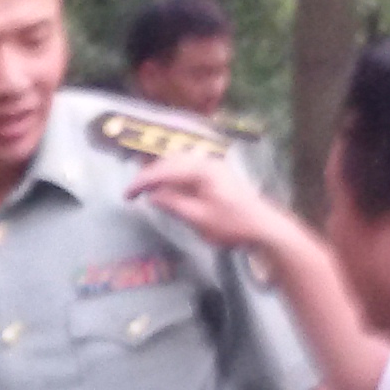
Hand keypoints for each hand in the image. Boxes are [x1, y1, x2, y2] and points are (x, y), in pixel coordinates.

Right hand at [127, 153, 293, 253]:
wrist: (264, 227)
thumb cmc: (232, 225)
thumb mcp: (199, 219)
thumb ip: (173, 204)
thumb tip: (152, 195)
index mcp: (201, 170)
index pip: (163, 171)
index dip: (142, 182)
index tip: (126, 195)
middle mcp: (207, 162)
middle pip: (169, 162)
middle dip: (148, 175)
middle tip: (132, 193)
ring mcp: (213, 166)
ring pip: (178, 163)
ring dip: (160, 174)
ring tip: (146, 189)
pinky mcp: (217, 174)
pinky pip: (188, 168)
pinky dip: (173, 175)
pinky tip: (168, 186)